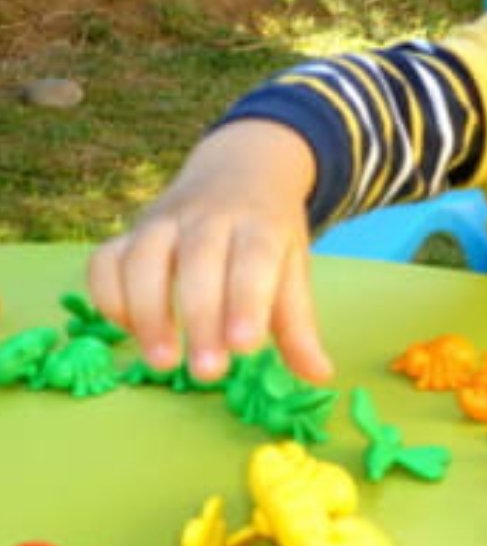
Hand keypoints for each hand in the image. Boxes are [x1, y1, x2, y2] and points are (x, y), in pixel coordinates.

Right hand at [87, 120, 332, 383]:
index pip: (255, 258)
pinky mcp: (130, 231)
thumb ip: (299, 325)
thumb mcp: (293, 267)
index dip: (248, 300)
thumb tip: (320, 377)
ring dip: (148, 312)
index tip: (245, 347)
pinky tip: (128, 331)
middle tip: (207, 372)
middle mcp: (211, 215)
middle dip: (201, 317)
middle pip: (200, 260)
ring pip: (145, 257)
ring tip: (162, 361)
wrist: (242, 168)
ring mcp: (165, 220)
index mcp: (261, 223)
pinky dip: (109, 296)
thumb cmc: (269, 232)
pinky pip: (106, 259)